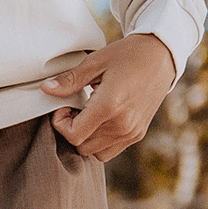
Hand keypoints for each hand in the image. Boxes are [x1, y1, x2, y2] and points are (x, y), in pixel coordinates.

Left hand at [42, 34, 176, 161]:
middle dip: (70, 130)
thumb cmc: (128, 55)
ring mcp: (132, 132)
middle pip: (81, 146)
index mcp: (109, 107)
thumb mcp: (95, 62)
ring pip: (95, 152)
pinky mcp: (138, 134)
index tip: (64, 106)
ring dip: (85, 137)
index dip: (60, 123)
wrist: (161, 56)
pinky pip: (110, 151)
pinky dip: (99, 142)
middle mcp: (122, 125)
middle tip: (74, 108)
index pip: (73, 135)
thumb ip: (69, 80)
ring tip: (88, 114)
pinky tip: (99, 120)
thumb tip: (46, 89)